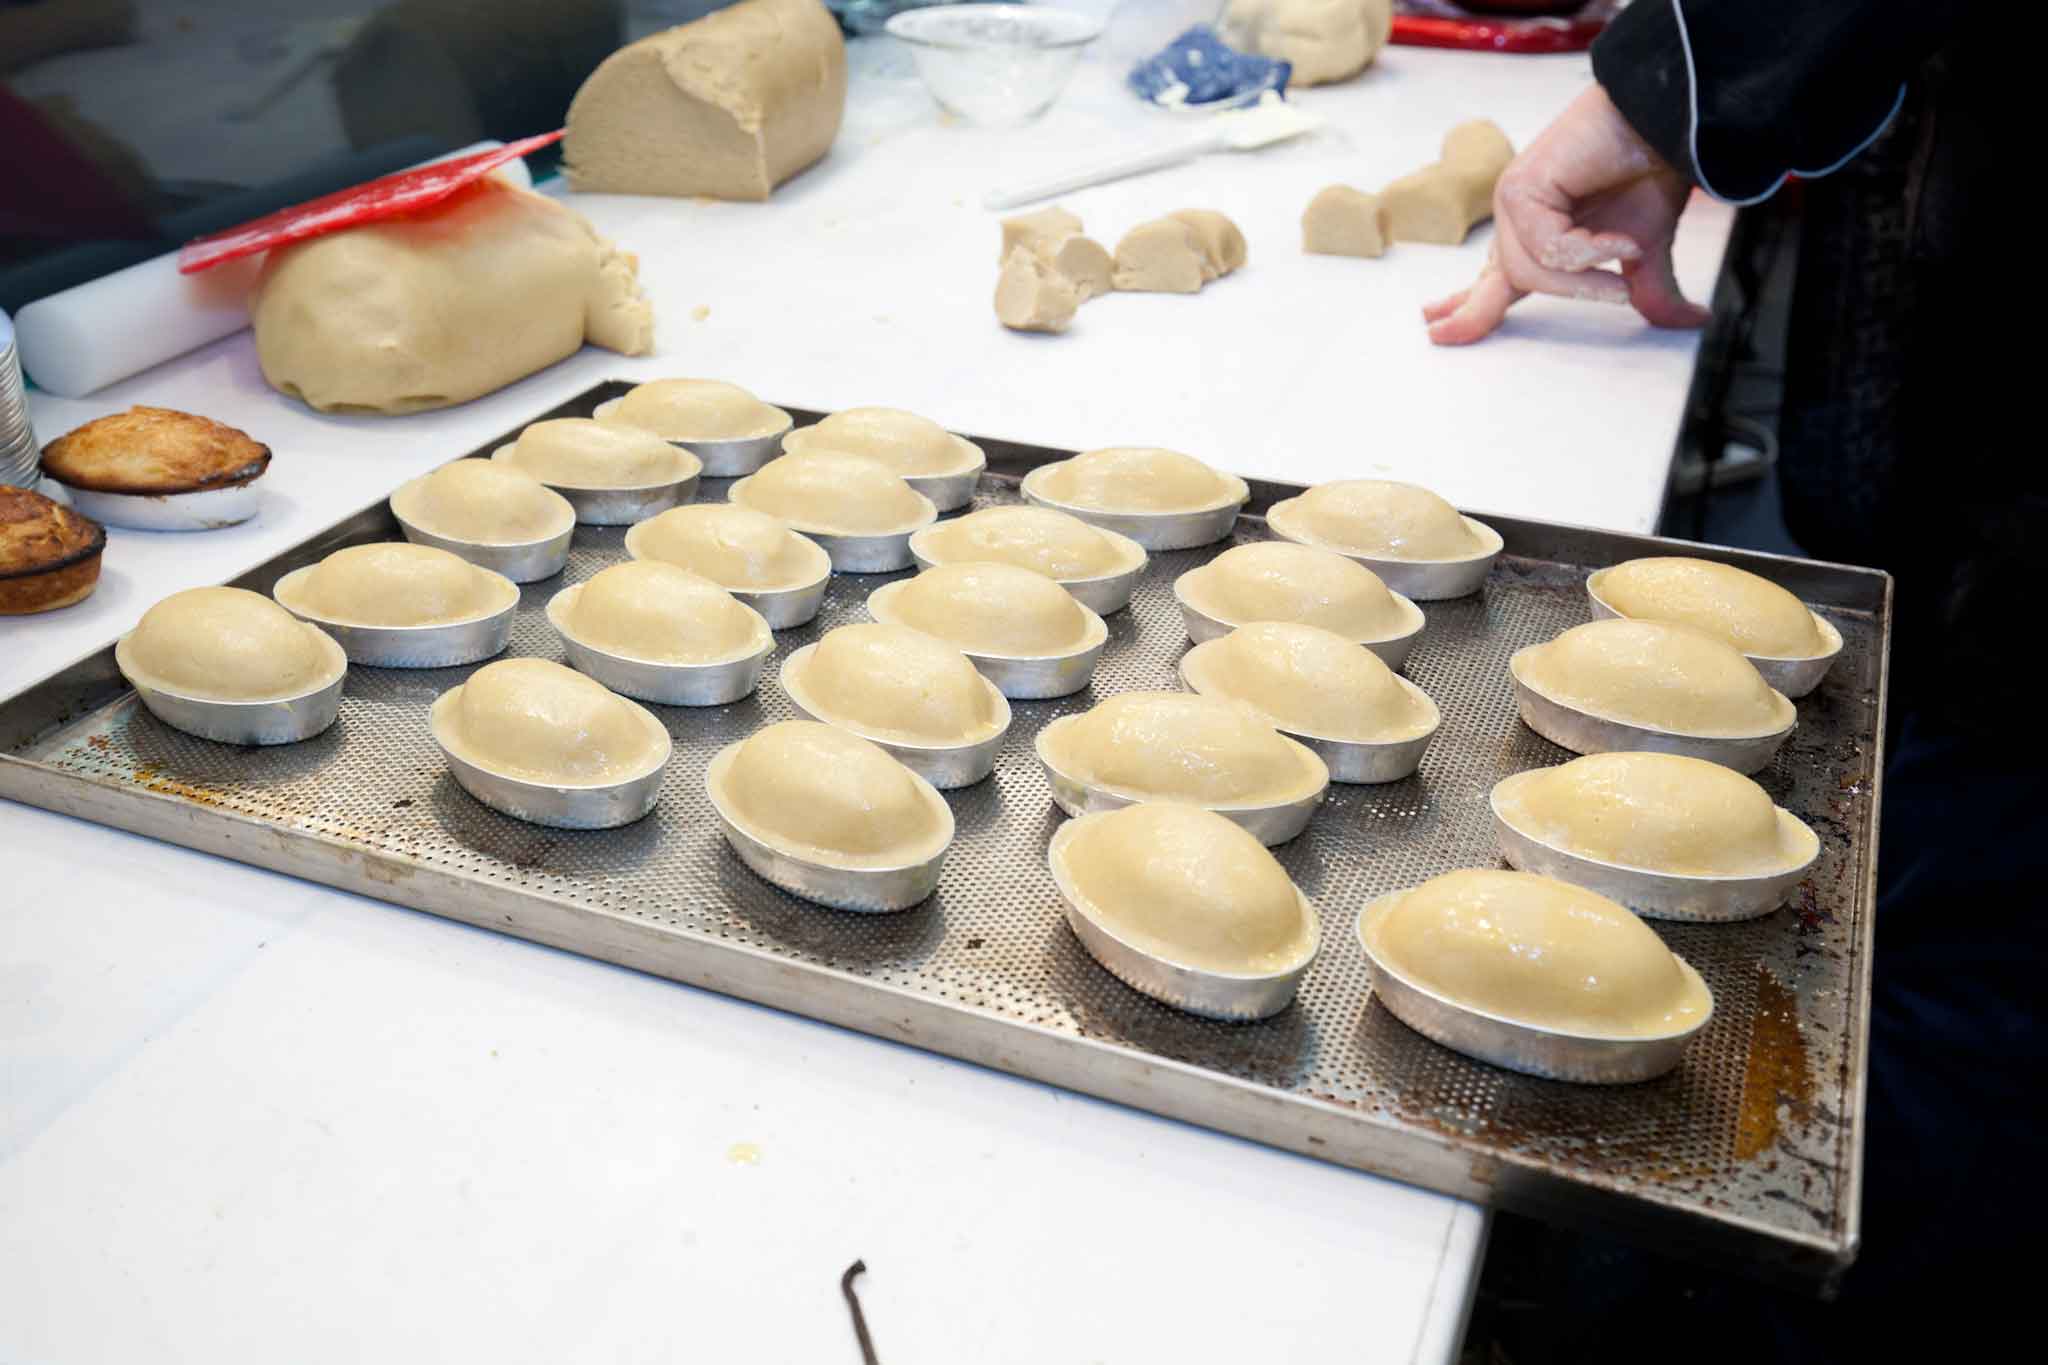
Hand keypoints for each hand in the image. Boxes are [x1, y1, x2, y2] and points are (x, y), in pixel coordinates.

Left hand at [1423, 85, 1710, 345]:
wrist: (1663, 122)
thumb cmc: (1650, 169)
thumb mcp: (1647, 247)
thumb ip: (1649, 291)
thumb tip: (1690, 322)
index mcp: (1536, 235)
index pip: (1495, 280)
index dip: (1468, 309)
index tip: (1438, 329)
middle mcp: (1519, 218)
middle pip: (1501, 280)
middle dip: (1483, 309)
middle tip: (1458, 330)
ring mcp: (1517, 201)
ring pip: (1529, 271)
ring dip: (1582, 281)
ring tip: (1623, 272)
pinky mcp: (1523, 188)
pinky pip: (1548, 246)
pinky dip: (1590, 251)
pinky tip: (1620, 241)